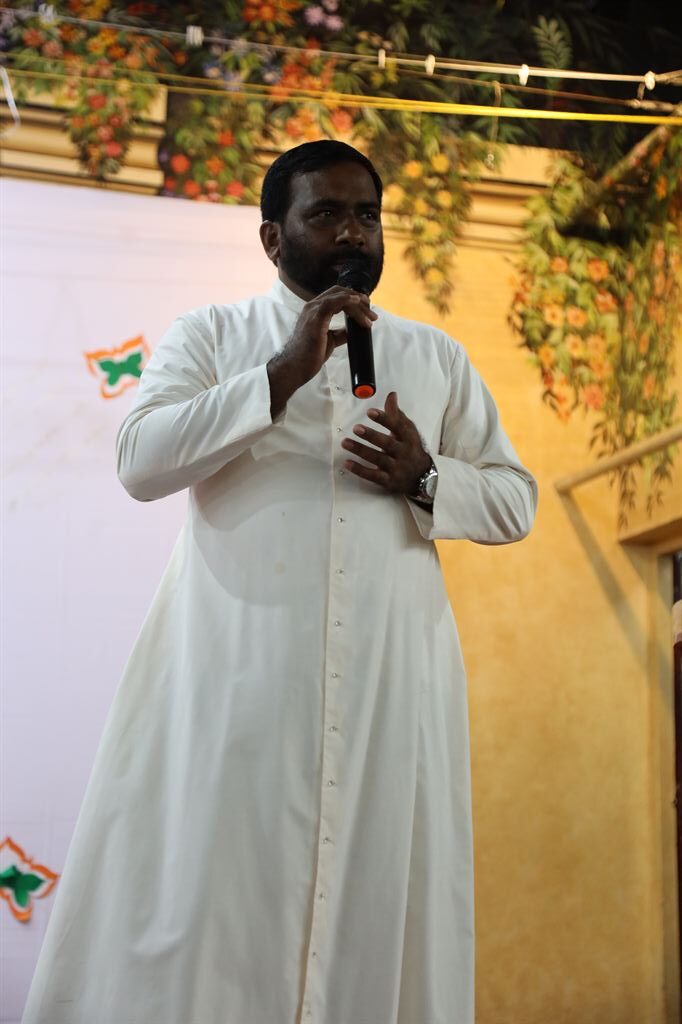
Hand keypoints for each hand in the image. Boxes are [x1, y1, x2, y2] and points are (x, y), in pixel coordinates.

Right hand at [267, 286, 376, 416]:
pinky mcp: (315, 318)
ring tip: (370, 317)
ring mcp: (313, 311)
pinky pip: (332, 302)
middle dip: (359, 300)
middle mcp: (312, 307)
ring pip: (339, 297)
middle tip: (372, 313)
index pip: (336, 296)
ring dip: (358, 305)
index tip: (367, 308)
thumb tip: (353, 331)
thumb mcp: (330, 341)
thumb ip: (340, 333)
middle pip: (339, 293)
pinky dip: (346, 300)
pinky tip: (357, 302)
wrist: (296, 367)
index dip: (353, 299)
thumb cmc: (309, 356)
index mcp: (315, 311)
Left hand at [341, 391, 431, 494]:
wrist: (422, 477)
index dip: (384, 419)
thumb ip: (397, 414)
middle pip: (387, 443)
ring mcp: (396, 468)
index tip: (370, 412)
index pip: (398, 426)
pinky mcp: (388, 481)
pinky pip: (373, 475)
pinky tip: (347, 463)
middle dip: (371, 436)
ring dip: (360, 450)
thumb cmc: (411, 449)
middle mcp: (404, 453)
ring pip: (377, 458)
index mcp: (409, 438)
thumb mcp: (408, 431)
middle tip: (356, 428)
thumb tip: (391, 395)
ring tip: (345, 443)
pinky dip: (359, 470)